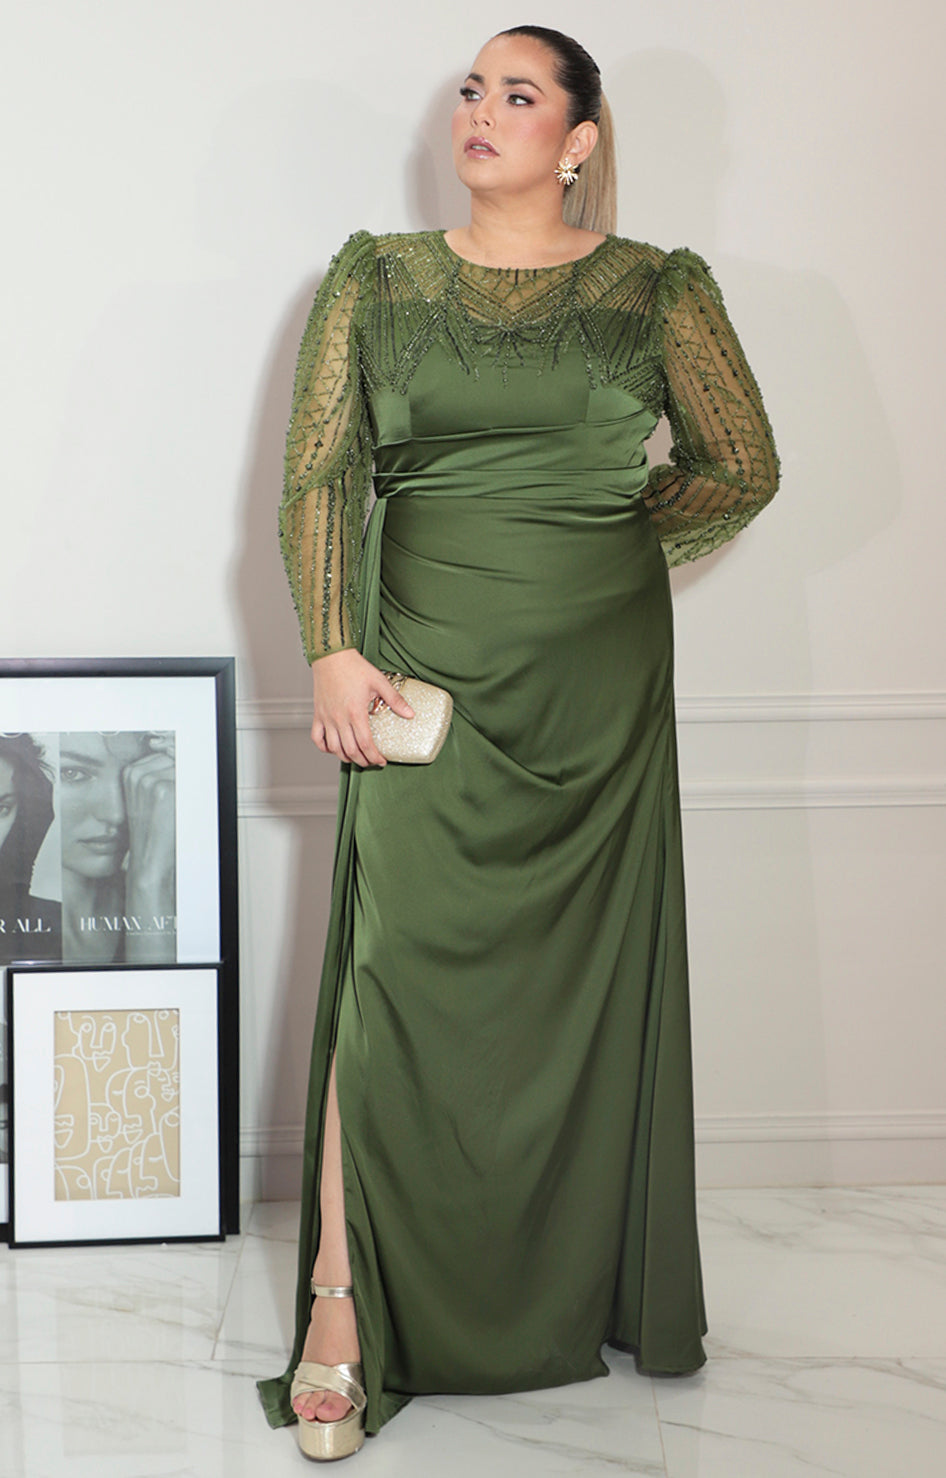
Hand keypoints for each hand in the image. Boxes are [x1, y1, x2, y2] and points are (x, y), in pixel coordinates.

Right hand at [121, 738, 176, 949]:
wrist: (150, 861)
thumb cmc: (153, 831)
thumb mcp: (150, 798)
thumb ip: (161, 774)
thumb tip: (179, 753)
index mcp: (130, 772)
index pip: (167, 754)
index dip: (177, 774)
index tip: (173, 795)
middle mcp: (136, 773)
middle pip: (177, 759)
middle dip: (182, 779)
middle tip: (173, 805)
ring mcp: (150, 780)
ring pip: (186, 768)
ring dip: (188, 787)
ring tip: (174, 809)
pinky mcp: (165, 789)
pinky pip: (192, 780)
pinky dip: (193, 795)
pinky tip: (179, 812)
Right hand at [311, 650, 413, 767]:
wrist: (331, 655)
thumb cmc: (353, 666)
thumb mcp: (379, 682)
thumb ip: (395, 700)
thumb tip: (410, 713)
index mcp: (356, 713)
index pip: (366, 744)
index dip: (375, 757)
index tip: (382, 760)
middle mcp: (339, 718)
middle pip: (351, 751)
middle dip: (363, 761)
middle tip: (371, 761)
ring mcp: (327, 718)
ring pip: (334, 748)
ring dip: (346, 757)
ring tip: (356, 757)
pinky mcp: (318, 714)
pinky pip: (317, 738)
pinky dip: (325, 747)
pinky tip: (334, 748)